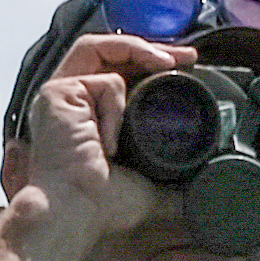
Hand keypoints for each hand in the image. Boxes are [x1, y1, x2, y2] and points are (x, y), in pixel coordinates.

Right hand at [6, 32, 183, 260]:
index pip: (117, 70)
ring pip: (98, 48)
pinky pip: (102, 81)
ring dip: (137, 49)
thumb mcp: (149, 190)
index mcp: (85, 115)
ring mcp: (60, 94)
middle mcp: (70, 100)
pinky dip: (116, 107)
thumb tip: (202, 191)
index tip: (184, 66)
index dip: (149, 62)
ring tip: (169, 63)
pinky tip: (111, 142)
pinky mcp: (57, 93)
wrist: (75, 213)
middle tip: (186, 57)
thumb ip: (172, 185)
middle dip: (151, 47)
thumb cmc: (99, 207)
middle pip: (108, 51)